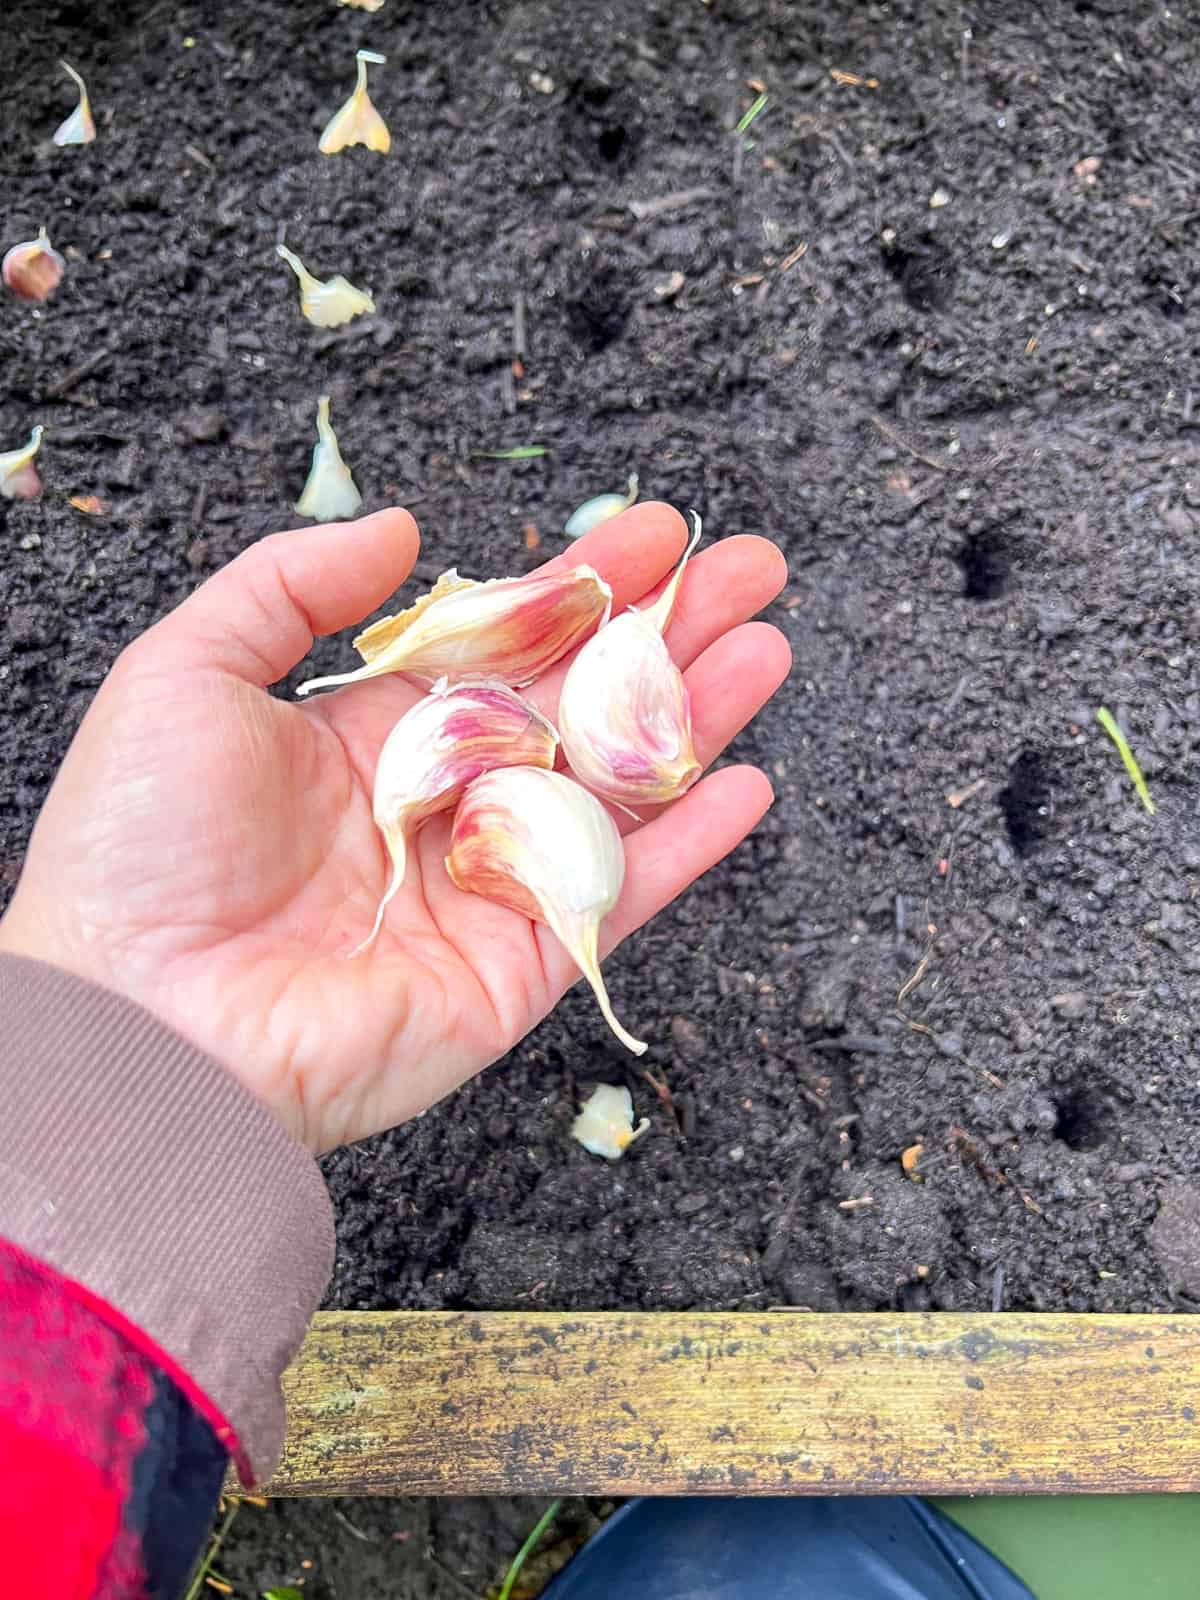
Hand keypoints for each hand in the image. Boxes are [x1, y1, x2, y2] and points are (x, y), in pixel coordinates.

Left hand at [0, 504, 789, 1151]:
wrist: (137, 1022)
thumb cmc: (138, 849)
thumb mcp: (187, 673)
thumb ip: (291, 587)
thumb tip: (401, 532)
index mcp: (375, 734)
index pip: (506, 644)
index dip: (583, 586)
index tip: (654, 530)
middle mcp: (445, 803)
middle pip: (582, 704)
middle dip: (668, 635)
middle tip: (749, 569)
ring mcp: (488, 885)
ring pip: (616, 788)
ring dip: (696, 719)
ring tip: (765, 646)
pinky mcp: (518, 967)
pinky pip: (619, 895)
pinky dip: (687, 844)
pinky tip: (746, 782)